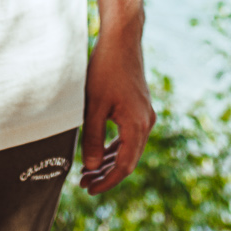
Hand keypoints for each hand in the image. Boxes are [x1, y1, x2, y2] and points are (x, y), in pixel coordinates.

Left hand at [79, 22, 153, 193]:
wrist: (121, 41)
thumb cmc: (104, 70)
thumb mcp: (93, 106)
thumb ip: (92, 139)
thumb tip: (91, 167)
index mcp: (136, 125)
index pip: (124, 166)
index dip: (107, 181)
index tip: (89, 189)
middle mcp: (146, 122)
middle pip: (129, 160)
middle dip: (107, 174)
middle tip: (84, 183)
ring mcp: (145, 115)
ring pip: (129, 149)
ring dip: (110, 162)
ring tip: (88, 171)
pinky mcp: (140, 108)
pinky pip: (130, 136)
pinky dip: (115, 147)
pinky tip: (100, 153)